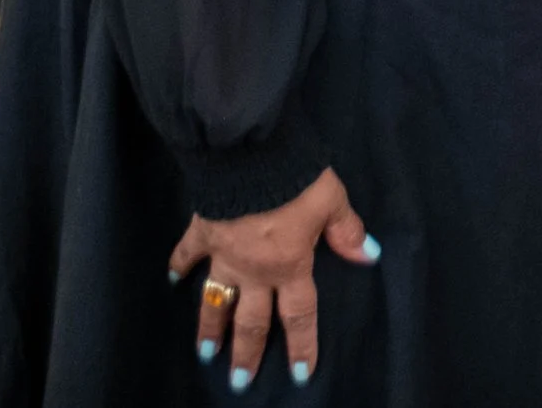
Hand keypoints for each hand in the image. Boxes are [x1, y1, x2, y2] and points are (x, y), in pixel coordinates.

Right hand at [168, 168, 378, 388]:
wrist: (249, 158)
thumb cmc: (296, 180)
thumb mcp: (332, 202)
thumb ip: (347, 231)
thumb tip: (368, 256)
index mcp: (289, 266)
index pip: (299, 314)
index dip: (302, 344)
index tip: (300, 374)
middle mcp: (255, 270)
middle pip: (251, 320)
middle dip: (247, 353)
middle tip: (240, 382)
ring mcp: (224, 255)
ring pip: (216, 300)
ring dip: (210, 327)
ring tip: (206, 353)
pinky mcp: (202, 233)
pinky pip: (187, 254)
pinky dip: (179, 266)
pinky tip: (173, 281)